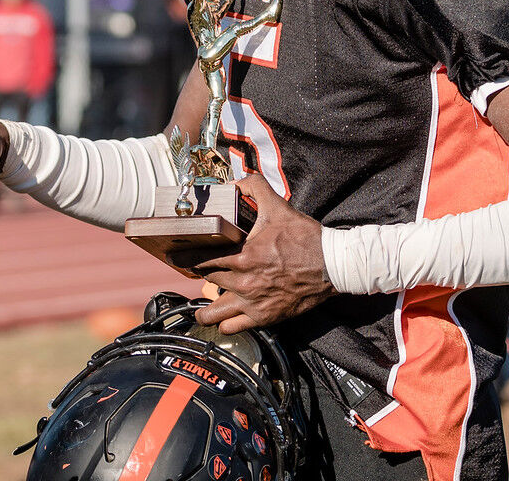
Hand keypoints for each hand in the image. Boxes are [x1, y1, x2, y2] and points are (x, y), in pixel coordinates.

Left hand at [183, 174, 332, 333]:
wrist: (332, 266)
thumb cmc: (305, 238)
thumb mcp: (278, 207)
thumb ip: (255, 187)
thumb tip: (238, 180)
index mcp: (243, 256)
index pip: (202, 259)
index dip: (185, 258)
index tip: (176, 256)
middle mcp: (243, 282)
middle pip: (207, 282)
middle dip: (201, 275)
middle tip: (198, 271)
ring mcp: (252, 303)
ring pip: (212, 314)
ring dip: (206, 309)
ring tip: (205, 303)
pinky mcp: (264, 318)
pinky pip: (232, 328)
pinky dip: (224, 324)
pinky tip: (224, 317)